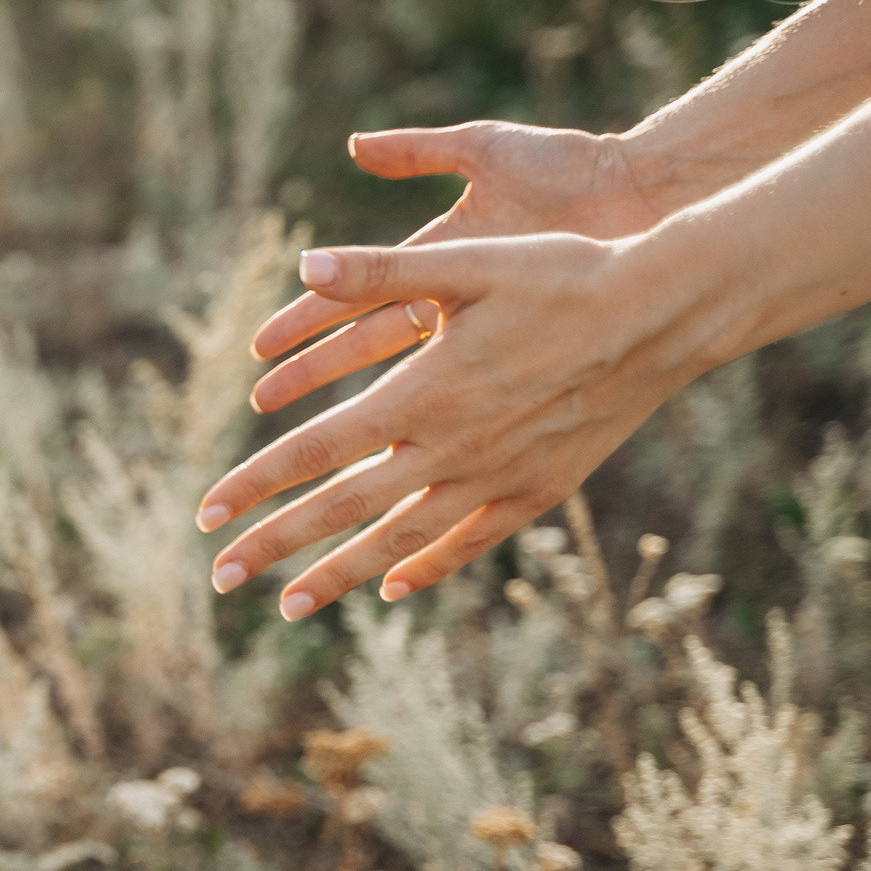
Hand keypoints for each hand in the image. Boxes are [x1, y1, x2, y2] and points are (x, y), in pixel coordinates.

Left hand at [195, 232, 721, 617]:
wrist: (667, 311)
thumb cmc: (563, 274)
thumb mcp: (465, 264)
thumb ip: (378, 270)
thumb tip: (302, 265)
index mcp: (420, 395)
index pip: (313, 452)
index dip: (254, 484)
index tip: (204, 516)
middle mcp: (451, 450)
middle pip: (341, 510)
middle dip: (275, 546)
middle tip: (218, 579)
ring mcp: (497, 478)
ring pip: (400, 540)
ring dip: (339, 574)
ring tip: (288, 607)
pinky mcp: (539, 489)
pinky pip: (470, 541)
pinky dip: (427, 566)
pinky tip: (394, 588)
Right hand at [245, 123, 666, 415]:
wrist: (655, 194)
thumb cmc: (573, 170)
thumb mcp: (489, 152)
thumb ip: (421, 149)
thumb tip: (357, 145)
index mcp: (440, 264)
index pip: (352, 305)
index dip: (306, 328)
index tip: (259, 353)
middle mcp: (459, 308)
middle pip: (368, 353)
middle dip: (314, 381)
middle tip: (263, 406)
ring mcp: (493, 335)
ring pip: (409, 388)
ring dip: (358, 421)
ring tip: (312, 455)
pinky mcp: (531, 355)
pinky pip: (475, 400)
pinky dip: (438, 432)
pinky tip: (402, 464)